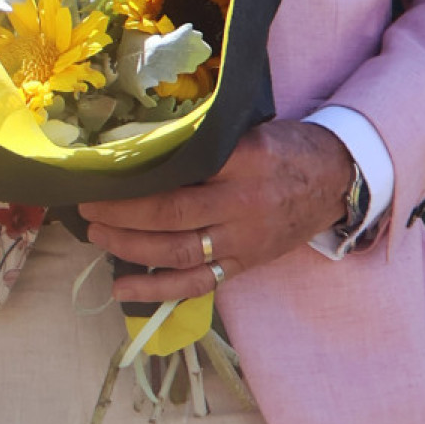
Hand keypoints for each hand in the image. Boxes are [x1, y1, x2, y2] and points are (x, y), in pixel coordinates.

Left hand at [80, 120, 351, 305]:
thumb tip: (143, 147)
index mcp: (245, 160)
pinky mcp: (244, 264)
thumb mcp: (251, 132)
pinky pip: (196, 284)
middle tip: (88, 205)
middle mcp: (243, 203)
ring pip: (177, 251)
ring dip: (130, 247)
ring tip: (97, 236)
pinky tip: (122, 289)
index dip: (138, 173)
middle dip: (122, 212)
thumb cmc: (287, 150)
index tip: (104, 168)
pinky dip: (156, 291)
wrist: (336, 180)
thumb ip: (207, 143)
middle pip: (171, 212)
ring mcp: (244, 240)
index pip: (182, 166)